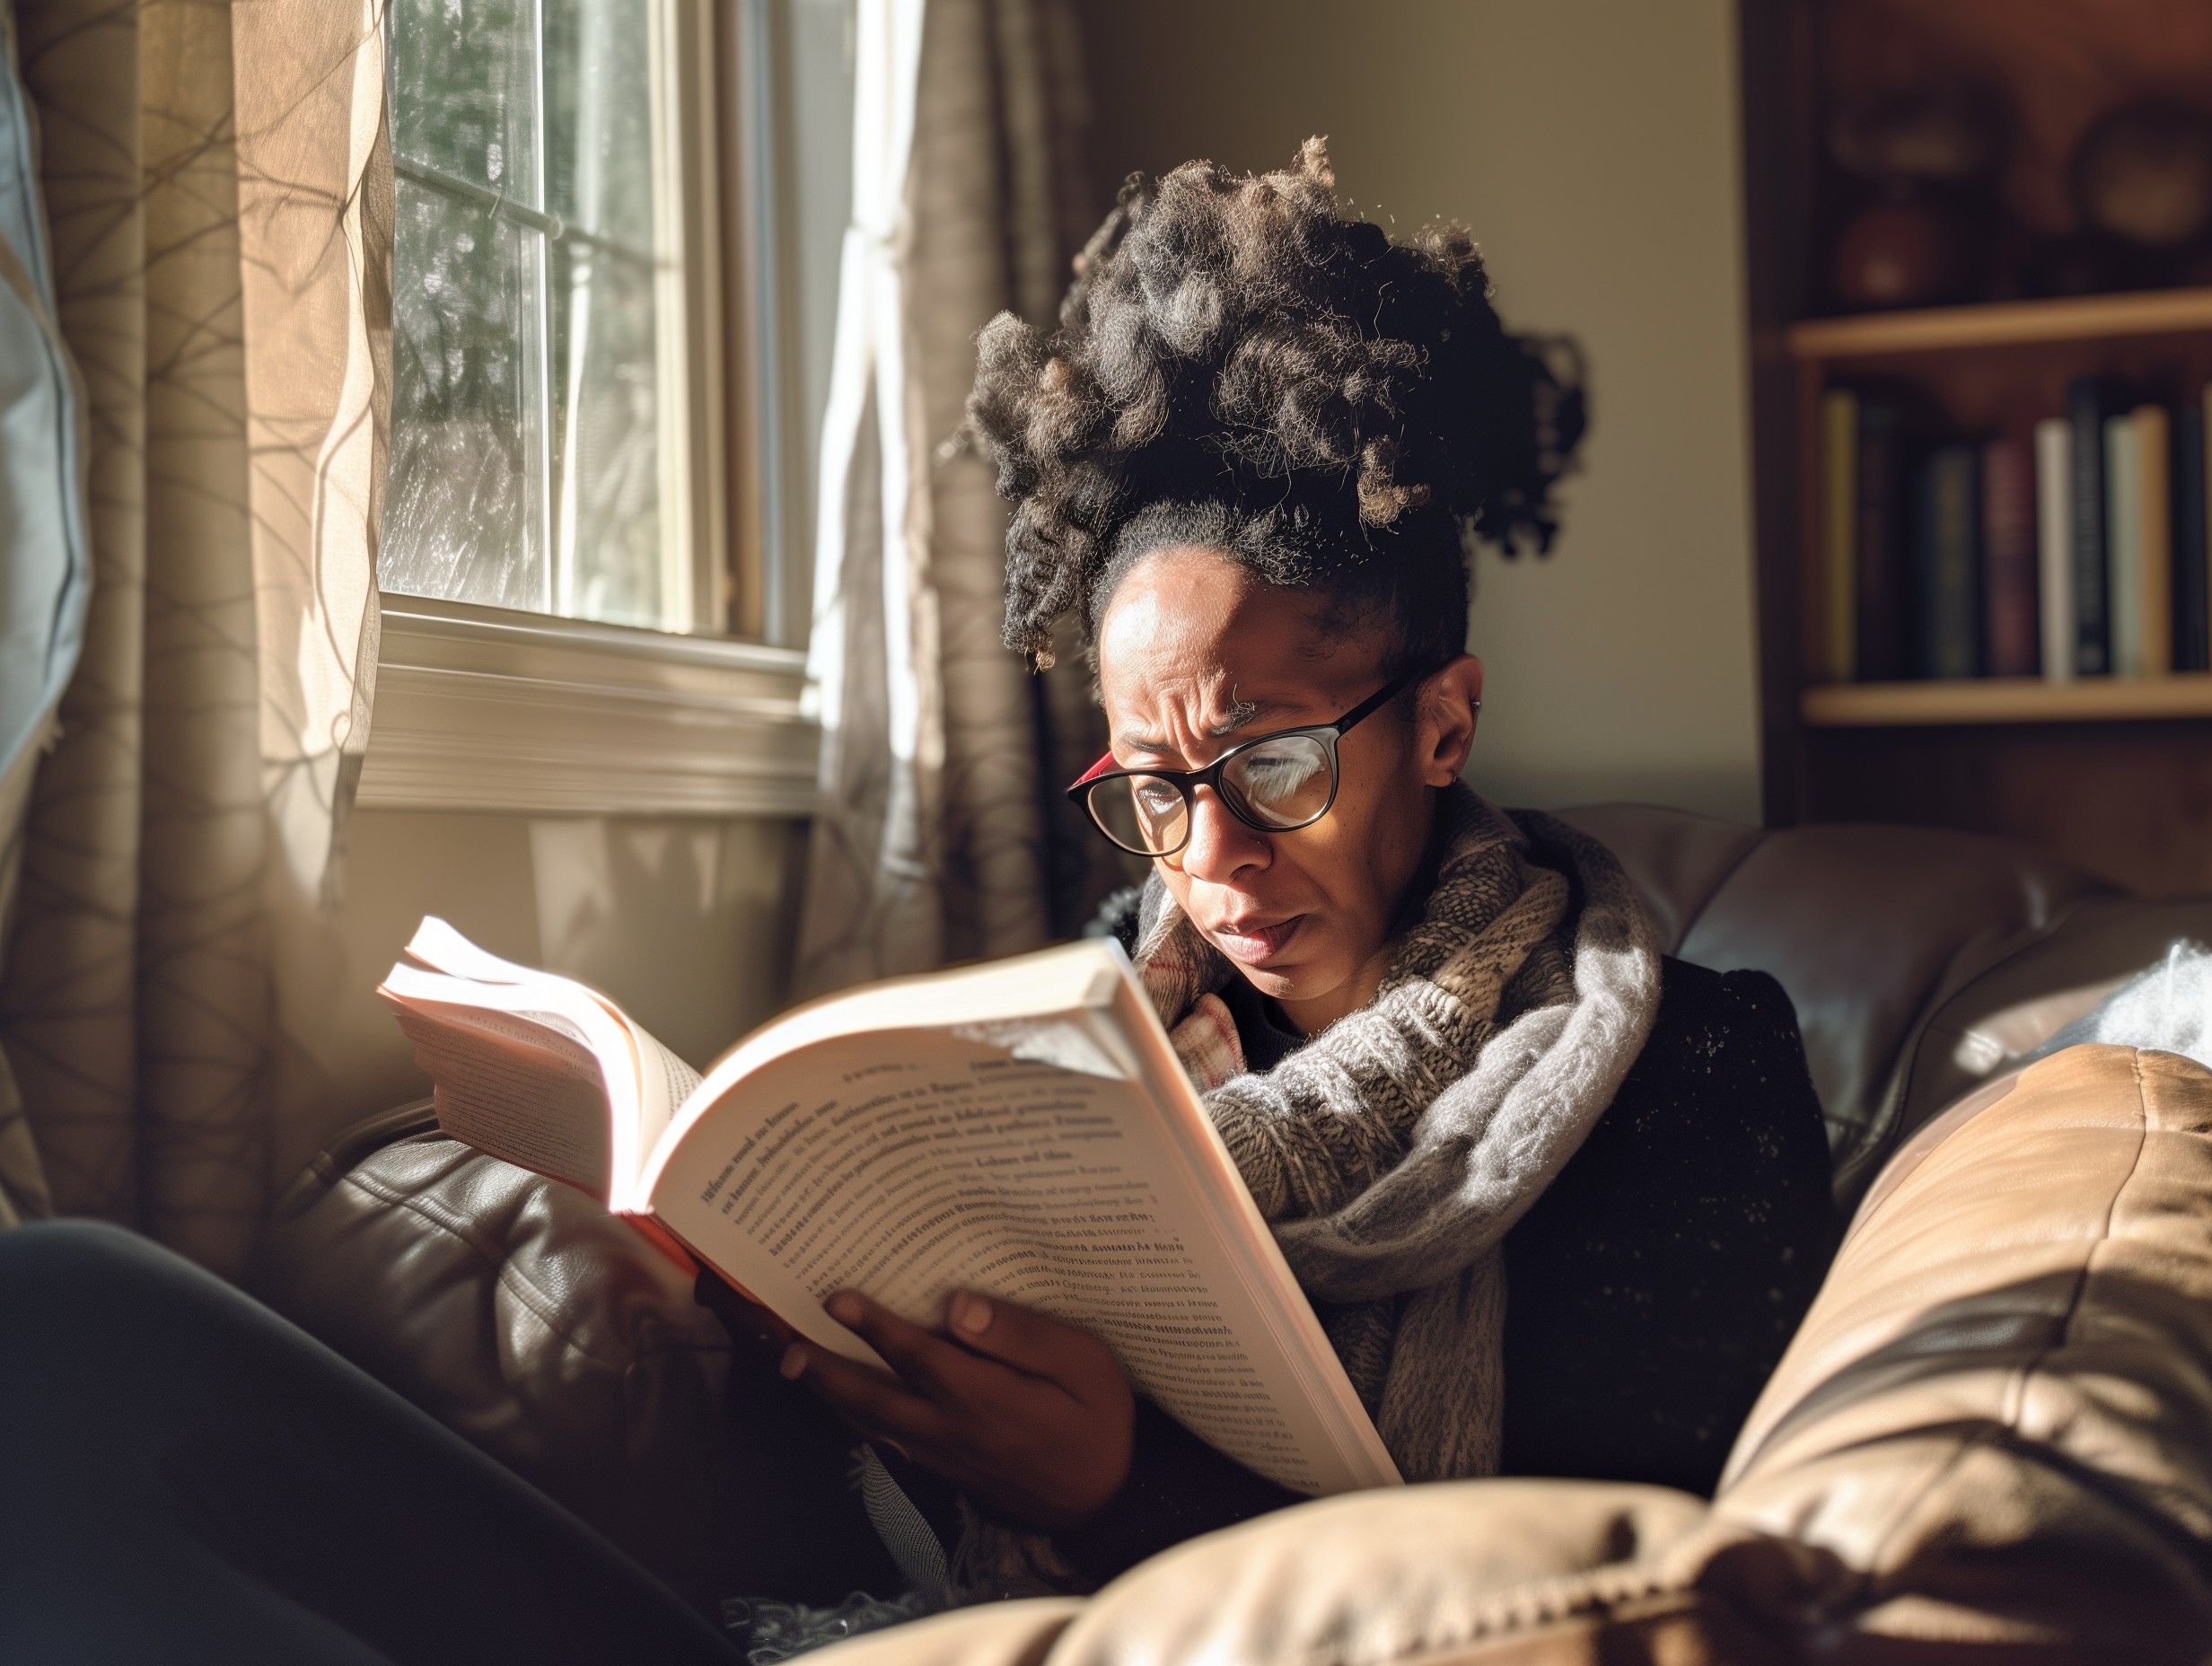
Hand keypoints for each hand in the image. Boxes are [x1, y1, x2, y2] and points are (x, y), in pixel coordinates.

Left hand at [782, 1289, 1134, 1530]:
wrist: (1107, 1500)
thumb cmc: (1100, 1419)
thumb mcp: (1085, 1364)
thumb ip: (1021, 1335)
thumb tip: (956, 1306)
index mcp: (983, 1397)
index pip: (915, 1355)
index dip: (871, 1325)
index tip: (835, 1297)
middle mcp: (951, 1428)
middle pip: (873, 1396)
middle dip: (826, 1368)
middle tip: (786, 1341)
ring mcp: (944, 1456)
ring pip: (873, 1424)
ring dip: (832, 1396)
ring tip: (798, 1367)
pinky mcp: (947, 1472)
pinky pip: (889, 1445)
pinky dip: (859, 1423)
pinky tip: (846, 1406)